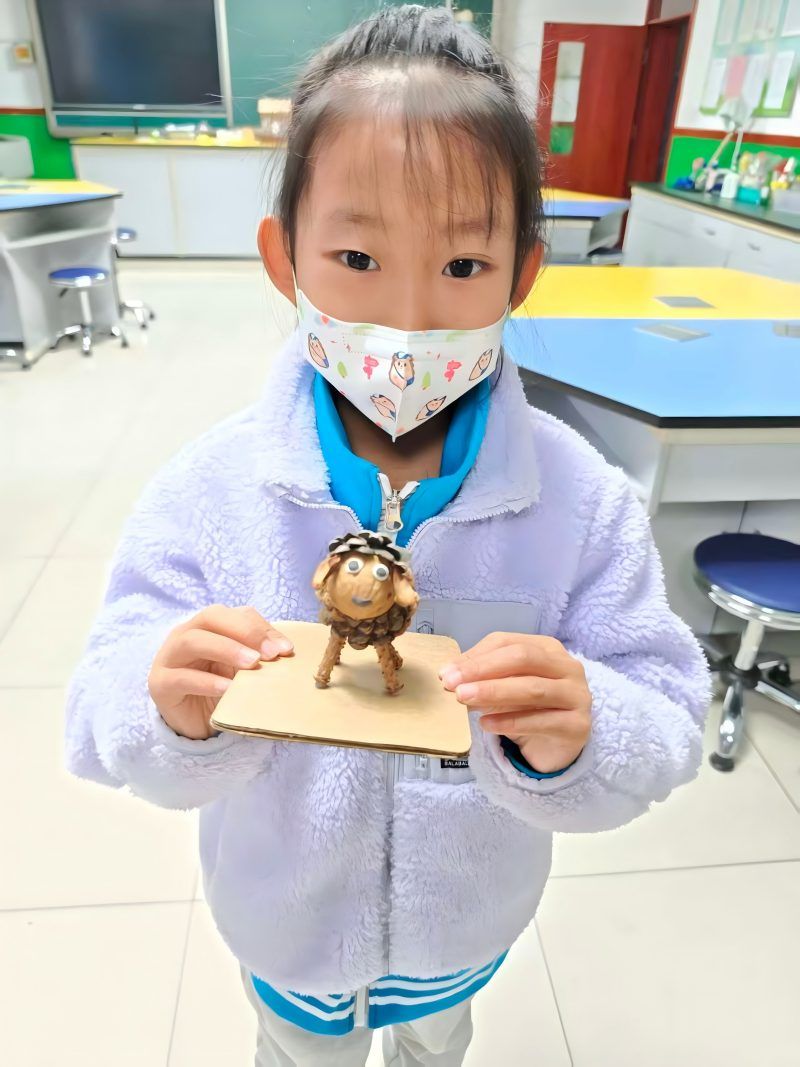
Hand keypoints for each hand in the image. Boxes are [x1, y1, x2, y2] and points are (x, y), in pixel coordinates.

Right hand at [148, 606, 292, 740]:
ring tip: (252, 664)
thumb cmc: (221, 687)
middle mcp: (185, 633)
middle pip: (211, 617)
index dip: (261, 628)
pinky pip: (182, 678)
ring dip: (226, 649)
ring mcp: (168, 657)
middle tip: (270, 654)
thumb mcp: (242, 669)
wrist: (193, 722)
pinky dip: (207, 682)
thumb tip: (286, 651)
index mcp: (208, 626)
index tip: (286, 649)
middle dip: (245, 632)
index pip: (236, 614)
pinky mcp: (160, 684)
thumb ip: (258, 655)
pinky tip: (228, 689)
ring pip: (192, 641)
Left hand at [440, 633, 590, 774]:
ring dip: (494, 692)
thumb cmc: (530, 709)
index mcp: (548, 648)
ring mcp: (577, 696)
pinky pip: (541, 721)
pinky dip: (510, 722)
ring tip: (464, 699)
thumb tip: (448, 673)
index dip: (476, 656)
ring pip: (532, 689)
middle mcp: (568, 667)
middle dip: (483, 670)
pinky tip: (486, 724)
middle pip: (523, 659)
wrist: (558, 746)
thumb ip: (482, 677)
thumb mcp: (505, 687)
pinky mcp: (577, 725)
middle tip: (452, 684)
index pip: (508, 643)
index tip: (446, 672)